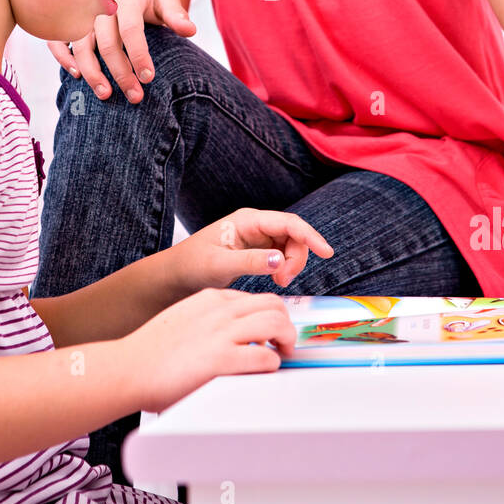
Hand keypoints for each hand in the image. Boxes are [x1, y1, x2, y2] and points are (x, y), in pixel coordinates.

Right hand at [45, 0, 195, 102]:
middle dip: (121, 73)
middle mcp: (101, 6)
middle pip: (108, 43)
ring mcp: (81, 14)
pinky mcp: (67, 22)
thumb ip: (176, 15)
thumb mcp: (163, 1)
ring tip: (106, 95)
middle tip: (135, 97)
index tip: (148, 79)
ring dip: (92, 72)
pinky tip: (76, 76)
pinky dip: (64, 58)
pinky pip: (57, 40)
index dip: (139, 55)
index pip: (132, 30)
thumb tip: (190, 31)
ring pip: (81, 45)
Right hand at [121, 287, 297, 413]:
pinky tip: (264, 371)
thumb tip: (228, 338)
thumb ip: (208, 323)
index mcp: (210, 299)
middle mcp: (220, 311)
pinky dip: (272, 365)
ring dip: (286, 341)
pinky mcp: (222, 359)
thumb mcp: (183, 321)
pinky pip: (265, 357)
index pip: (255, 298)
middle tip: (284, 343)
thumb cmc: (150, 353)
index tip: (273, 331)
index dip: (270, 315)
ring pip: (276, 324)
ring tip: (282, 355)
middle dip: (286, 324)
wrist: (128, 368)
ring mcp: (221, 333)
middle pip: (273, 305)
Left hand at [173, 207, 333, 292]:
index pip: (288, 223)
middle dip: (297, 258)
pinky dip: (285, 268)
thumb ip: (250, 262)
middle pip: (293, 235)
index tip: (326, 252)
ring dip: (292, 264)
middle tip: (283, 281)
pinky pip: (282, 255)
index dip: (310, 236)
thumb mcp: (219, 265)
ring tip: (278, 283)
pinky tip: (275, 280)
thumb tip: (278, 260)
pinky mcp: (258, 250)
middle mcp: (256, 225)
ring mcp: (258, 237)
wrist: (177, 275)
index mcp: (247, 220)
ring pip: (290, 246)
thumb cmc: (192, 265)